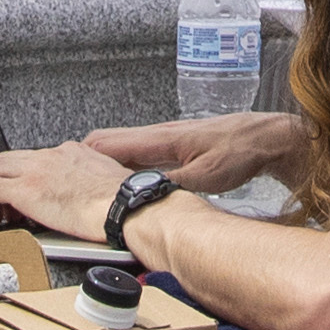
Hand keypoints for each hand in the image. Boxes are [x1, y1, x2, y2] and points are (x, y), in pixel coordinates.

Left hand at [0, 139, 131, 245]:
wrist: (125, 205)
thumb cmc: (124, 199)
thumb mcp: (107, 179)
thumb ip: (90, 180)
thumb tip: (85, 195)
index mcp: (72, 152)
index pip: (37, 158)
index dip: (25, 177)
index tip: (25, 197)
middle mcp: (52, 156)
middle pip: (10, 158)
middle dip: (0, 180)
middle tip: (2, 204)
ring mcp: (37, 170)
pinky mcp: (26, 189)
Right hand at [84, 111, 301, 194]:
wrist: (267, 137)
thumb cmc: (241, 150)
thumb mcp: (207, 176)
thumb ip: (172, 184)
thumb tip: (143, 196)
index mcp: (161, 138)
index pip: (107, 142)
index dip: (80, 158)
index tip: (62, 174)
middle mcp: (159, 133)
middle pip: (107, 143)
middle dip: (83, 162)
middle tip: (65, 184)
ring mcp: (166, 137)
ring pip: (122, 148)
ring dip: (103, 163)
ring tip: (85, 186)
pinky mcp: (175, 144)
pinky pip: (138, 152)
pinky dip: (123, 164)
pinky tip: (122, 182)